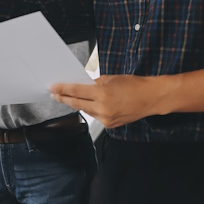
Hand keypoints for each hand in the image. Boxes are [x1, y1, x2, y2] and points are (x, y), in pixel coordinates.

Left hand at [50, 75, 164, 127]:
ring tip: (69, 97)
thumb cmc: (134, 85)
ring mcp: (106, 119)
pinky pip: (95, 116)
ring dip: (77, 103)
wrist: (150, 98)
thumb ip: (95, 83)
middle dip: (64, 98)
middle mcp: (103, 108)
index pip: (76, 91)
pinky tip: (88, 104)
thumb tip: (81, 85)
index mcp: (103, 94)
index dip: (62, 89)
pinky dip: (90, 109)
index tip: (53, 88)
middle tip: (54, 94)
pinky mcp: (110, 125)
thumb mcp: (111, 78)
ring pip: (85, 110)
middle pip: (77, 103)